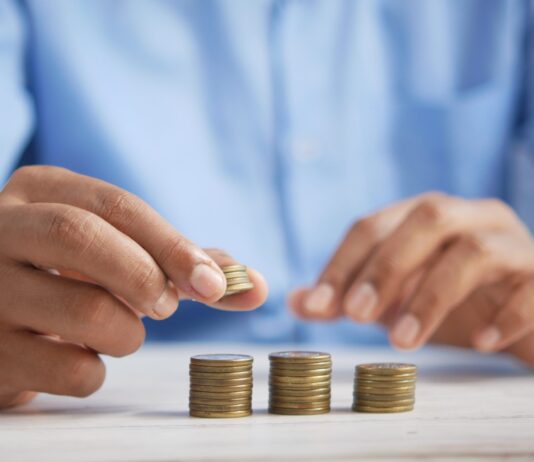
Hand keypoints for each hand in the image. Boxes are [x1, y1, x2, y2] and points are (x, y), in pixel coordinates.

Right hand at [0, 166, 267, 408]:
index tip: (215, 284)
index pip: (117, 206)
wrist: (1, 315)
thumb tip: (255, 286)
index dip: (174, 245)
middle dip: (145, 276)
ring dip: (127, 333)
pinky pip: (66, 369)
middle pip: (83, 237)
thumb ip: (184, 263)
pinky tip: (79, 356)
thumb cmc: (74, 275)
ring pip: (84, 311)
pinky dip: (94, 371)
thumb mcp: (119, 251)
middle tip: (165, 306)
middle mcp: (0, 229)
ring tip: (118, 330)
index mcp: (41, 192)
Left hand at [289, 193, 533, 364]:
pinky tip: (479, 343)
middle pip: (426, 219)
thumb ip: (348, 298)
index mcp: (424, 217)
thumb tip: (296, 302)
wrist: (524, 317)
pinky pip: (529, 285)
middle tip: (355, 315)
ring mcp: (512, 241)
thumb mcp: (394, 302)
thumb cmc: (452, 304)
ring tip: (402, 341)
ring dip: (432, 296)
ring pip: (474, 250)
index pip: (373, 225)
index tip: (317, 307)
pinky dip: (503, 314)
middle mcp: (468, 216)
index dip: (342, 263)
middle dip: (386, 267)